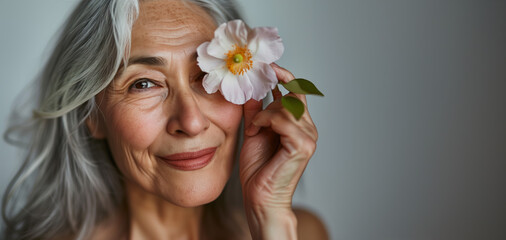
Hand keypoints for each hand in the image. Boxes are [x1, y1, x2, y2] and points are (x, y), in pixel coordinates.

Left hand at [239, 63, 317, 238]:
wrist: (259, 199)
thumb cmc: (257, 170)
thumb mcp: (253, 131)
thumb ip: (255, 111)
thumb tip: (251, 89)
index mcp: (298, 125)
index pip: (297, 92)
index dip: (284, 76)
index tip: (266, 65)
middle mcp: (307, 128)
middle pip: (294, 93)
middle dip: (274, 83)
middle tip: (254, 78)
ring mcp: (308, 137)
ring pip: (286, 105)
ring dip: (263, 112)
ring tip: (252, 127)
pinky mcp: (302, 145)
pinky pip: (283, 119)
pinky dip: (265, 121)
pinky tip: (255, 131)